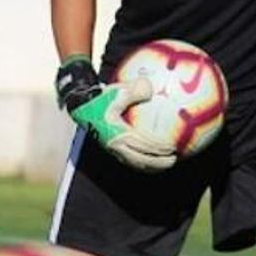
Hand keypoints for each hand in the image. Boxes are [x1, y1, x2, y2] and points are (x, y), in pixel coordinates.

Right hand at [55, 57, 174, 171]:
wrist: (81, 106)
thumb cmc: (101, 97)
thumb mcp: (117, 91)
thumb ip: (135, 89)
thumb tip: (151, 89)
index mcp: (117, 133)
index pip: (142, 144)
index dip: (158, 148)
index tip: (172, 147)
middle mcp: (115, 144)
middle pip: (140, 160)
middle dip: (158, 162)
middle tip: (174, 159)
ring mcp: (112, 149)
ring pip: (134, 163)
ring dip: (151, 166)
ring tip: (165, 164)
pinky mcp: (111, 149)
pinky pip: (130, 159)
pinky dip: (143, 162)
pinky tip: (153, 159)